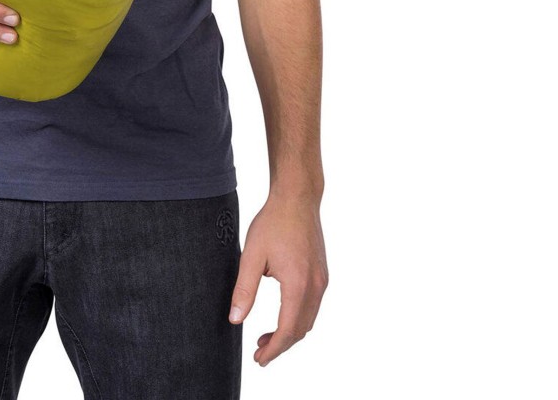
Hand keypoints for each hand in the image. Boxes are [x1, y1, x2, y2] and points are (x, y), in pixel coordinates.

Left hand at [228, 191, 327, 366]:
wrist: (297, 199)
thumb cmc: (273, 223)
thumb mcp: (251, 256)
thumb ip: (244, 290)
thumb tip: (236, 320)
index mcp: (298, 284)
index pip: (287, 330)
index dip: (273, 349)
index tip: (259, 359)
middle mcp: (315, 286)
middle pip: (301, 330)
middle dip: (281, 346)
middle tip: (259, 352)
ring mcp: (321, 280)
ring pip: (309, 320)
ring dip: (290, 333)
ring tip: (266, 338)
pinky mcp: (321, 274)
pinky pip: (312, 306)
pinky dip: (298, 318)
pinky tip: (282, 315)